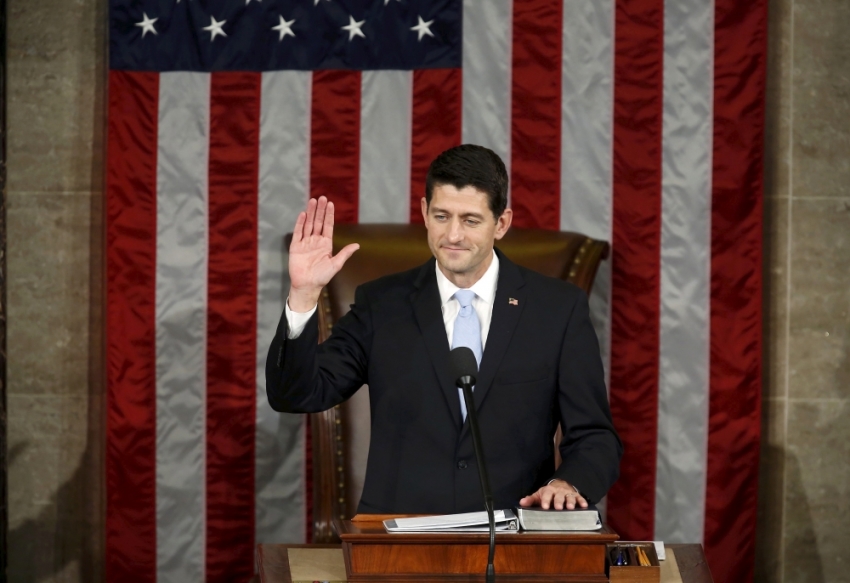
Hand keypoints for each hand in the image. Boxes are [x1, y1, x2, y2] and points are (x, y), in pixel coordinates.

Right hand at [288, 196, 358, 311]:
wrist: (307, 285)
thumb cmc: (322, 277)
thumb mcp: (336, 264)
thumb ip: (345, 253)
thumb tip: (357, 245)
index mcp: (326, 244)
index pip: (328, 226)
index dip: (329, 215)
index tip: (331, 204)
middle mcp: (315, 241)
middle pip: (318, 222)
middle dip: (320, 210)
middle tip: (322, 198)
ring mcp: (305, 243)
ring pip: (308, 224)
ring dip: (311, 213)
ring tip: (313, 201)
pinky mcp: (296, 246)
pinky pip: (298, 232)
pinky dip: (300, 223)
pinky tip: (303, 214)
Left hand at [518, 479, 587, 509]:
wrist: (562, 483)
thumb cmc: (549, 492)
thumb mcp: (539, 494)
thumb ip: (531, 499)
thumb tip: (521, 502)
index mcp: (549, 491)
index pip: (547, 495)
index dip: (545, 500)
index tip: (544, 506)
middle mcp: (559, 491)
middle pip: (559, 497)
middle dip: (558, 502)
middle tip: (558, 508)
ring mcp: (568, 493)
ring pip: (569, 497)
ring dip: (570, 502)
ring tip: (571, 508)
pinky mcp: (576, 495)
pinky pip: (580, 498)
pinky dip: (582, 501)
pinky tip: (584, 506)